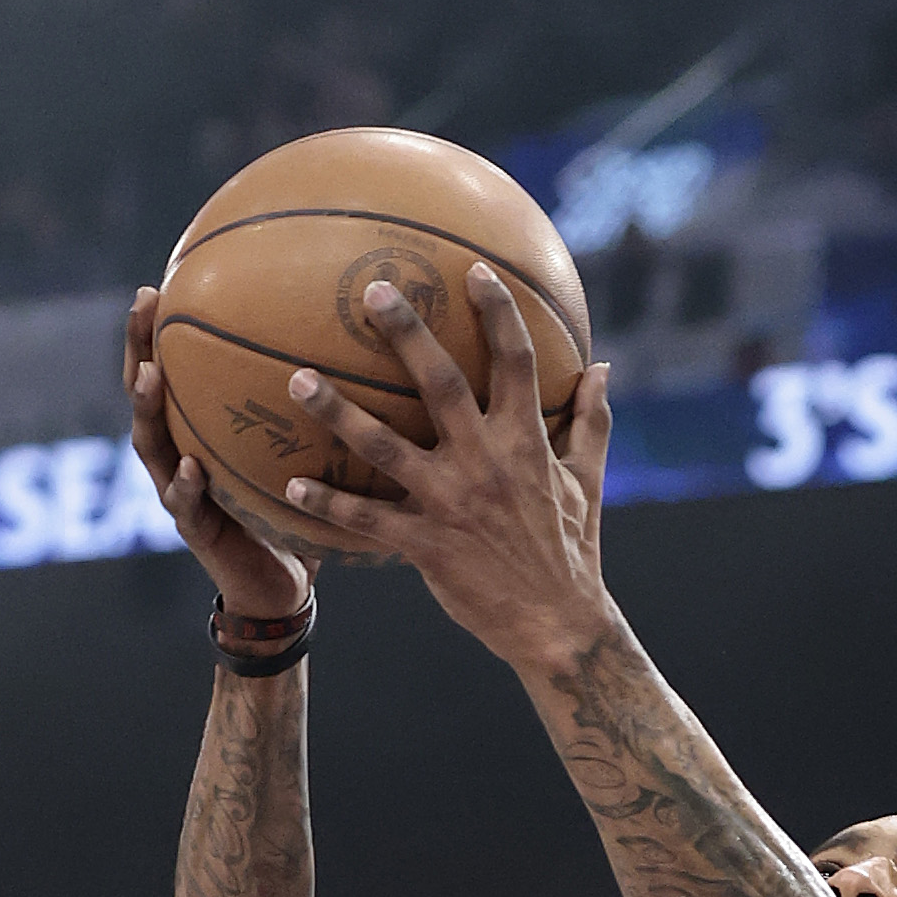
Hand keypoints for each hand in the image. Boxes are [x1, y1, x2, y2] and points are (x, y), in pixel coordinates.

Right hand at [126, 285, 310, 629]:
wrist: (279, 586)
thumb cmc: (292, 512)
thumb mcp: (300, 455)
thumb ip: (309, 411)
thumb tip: (352, 351)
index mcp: (197, 433)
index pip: (172, 371)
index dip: (160, 331)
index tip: (159, 284)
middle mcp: (178, 455)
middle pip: (147, 395)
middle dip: (140, 348)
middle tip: (143, 305)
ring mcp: (180, 494)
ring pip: (151, 445)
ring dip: (148, 409)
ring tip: (150, 375)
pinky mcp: (198, 533)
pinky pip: (186, 507)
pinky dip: (184, 486)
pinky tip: (188, 467)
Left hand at [269, 270, 613, 676]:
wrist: (558, 626)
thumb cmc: (571, 550)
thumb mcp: (588, 482)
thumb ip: (592, 421)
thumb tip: (604, 367)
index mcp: (527, 440)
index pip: (516, 361)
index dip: (499, 311)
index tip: (476, 270)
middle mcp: (486, 462)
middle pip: (442, 383)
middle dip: (407, 333)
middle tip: (371, 290)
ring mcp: (451, 502)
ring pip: (386, 446)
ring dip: (338, 412)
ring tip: (297, 379)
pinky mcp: (426, 544)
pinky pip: (368, 519)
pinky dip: (329, 504)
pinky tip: (292, 486)